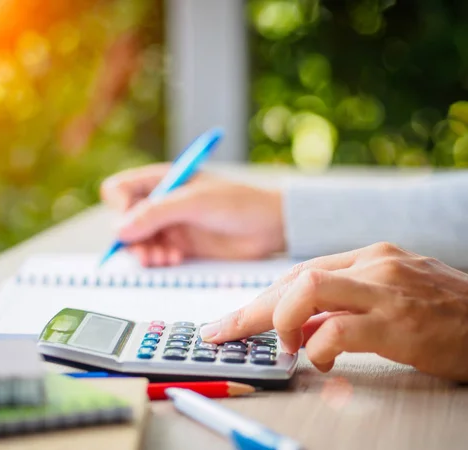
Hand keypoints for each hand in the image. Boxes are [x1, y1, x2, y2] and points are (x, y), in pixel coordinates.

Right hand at [100, 163, 284, 266]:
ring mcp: (169, 224)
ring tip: (165, 259)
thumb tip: (119, 230)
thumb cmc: (239, 203)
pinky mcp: (179, 245)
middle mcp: (160, 201)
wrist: (270, 228)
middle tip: (148, 253)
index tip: (132, 223)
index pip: (119, 190)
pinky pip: (154, 255)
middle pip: (124, 220)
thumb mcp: (194, 202)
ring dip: (144, 253)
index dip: (120, 207)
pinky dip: (158, 260)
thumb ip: (156, 213)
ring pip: (136, 241)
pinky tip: (176, 259)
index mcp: (161, 179)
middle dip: (132, 238)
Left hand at [199, 242, 467, 381]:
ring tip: (281, 347)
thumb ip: (346, 302)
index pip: (297, 272)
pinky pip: (337, 329)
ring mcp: (385, 289)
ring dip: (280, 321)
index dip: (261, 298)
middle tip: (223, 334)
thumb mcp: (391, 295)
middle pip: (293, 279)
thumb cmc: (447, 314)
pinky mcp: (399, 322)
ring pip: (306, 288)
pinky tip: (318, 360)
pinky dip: (316, 347)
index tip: (233, 320)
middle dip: (250, 310)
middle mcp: (372, 263)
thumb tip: (298, 324)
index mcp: (368, 256)